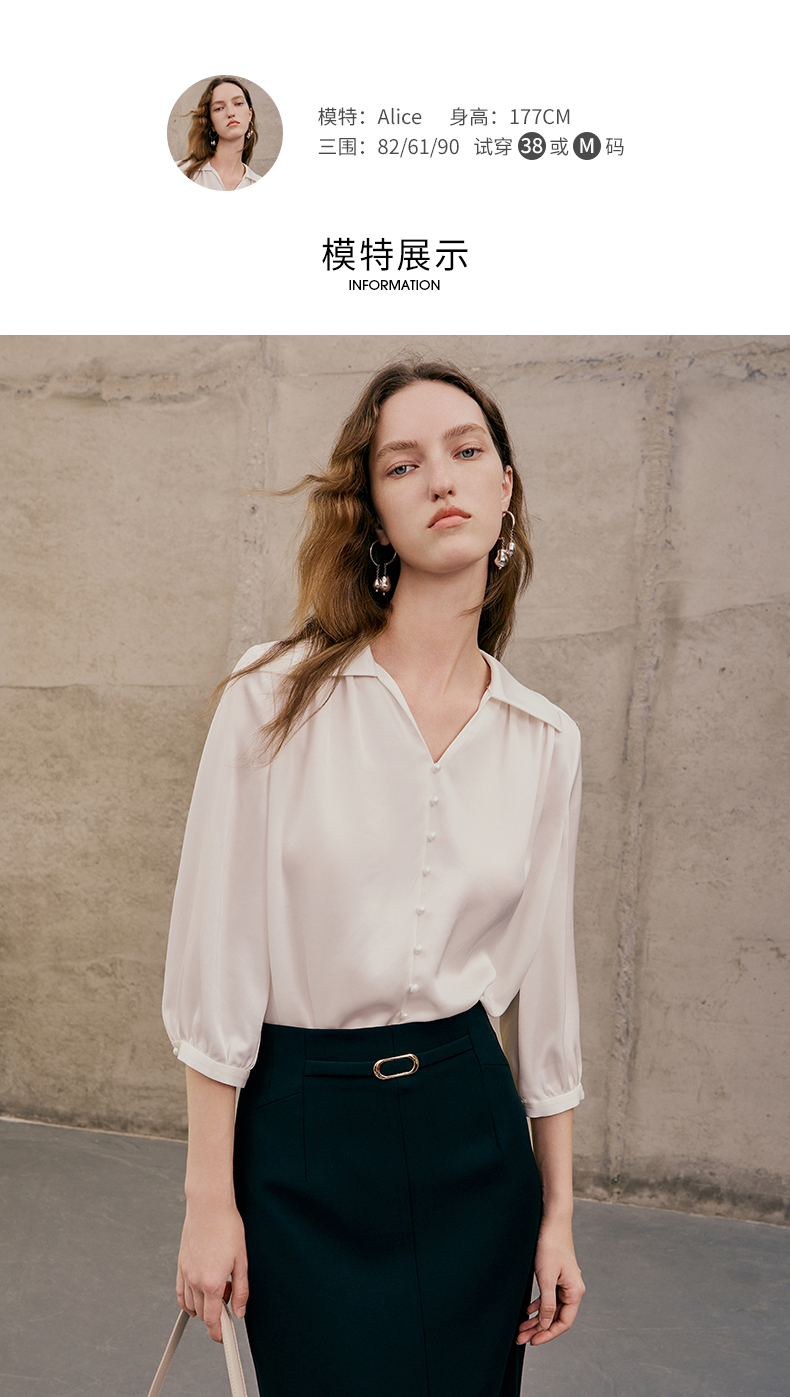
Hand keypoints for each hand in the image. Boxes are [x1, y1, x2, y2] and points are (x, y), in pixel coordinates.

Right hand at [176, 1198, 248, 1342]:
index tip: (223, 1338)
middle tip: (229, 1300)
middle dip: (215, 1316)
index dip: (218, 1334)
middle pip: (201, 1314)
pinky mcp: (181, 1265)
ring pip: (190, 1305)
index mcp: (212, 1283)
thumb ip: (241, 1290)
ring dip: (203, 1306)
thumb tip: (240, 1311)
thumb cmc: (227, 1227)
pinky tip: (199, 1292)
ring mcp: (186, 1273)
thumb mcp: (241, 1261)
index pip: (212, 1320)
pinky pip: (180, 1292)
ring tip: (219, 1287)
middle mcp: (195, 1281)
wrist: (208, 1206)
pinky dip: (188, 1300)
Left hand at [516, 1216, 584, 1345]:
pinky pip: (549, 1296)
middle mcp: (572, 1289)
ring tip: (521, 1328)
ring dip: (536, 1318)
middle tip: (520, 1338)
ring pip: (550, 1307)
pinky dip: (538, 1305)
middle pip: (556, 1317)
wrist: (552, 1220)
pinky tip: (527, 1310)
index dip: (548, 1334)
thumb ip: (547, 1303)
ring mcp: (565, 1282)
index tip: (532, 1341)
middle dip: (538, 1329)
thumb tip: (545, 1324)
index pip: (563, 1322)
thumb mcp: (546, 1278)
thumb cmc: (550, 1246)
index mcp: (574, 1291)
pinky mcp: (557, 1274)